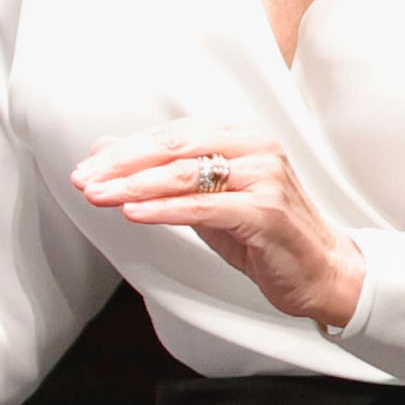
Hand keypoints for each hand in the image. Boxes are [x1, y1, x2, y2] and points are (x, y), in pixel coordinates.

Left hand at [72, 123, 365, 327]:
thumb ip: (164, 176)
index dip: (126, 150)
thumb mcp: (206, 199)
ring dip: (133, 186)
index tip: (87, 166)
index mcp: (241, 136)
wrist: (320, 270)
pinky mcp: (265, 211)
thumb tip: (108, 154)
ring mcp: (263, 177)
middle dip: (123, 164)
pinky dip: (163, 209)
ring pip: (185, 174)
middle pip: (175, 147)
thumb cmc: (262, 234)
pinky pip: (203, 206)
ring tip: (98, 196)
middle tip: (85, 179)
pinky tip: (132, 213)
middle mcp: (255, 148)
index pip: (172, 135)